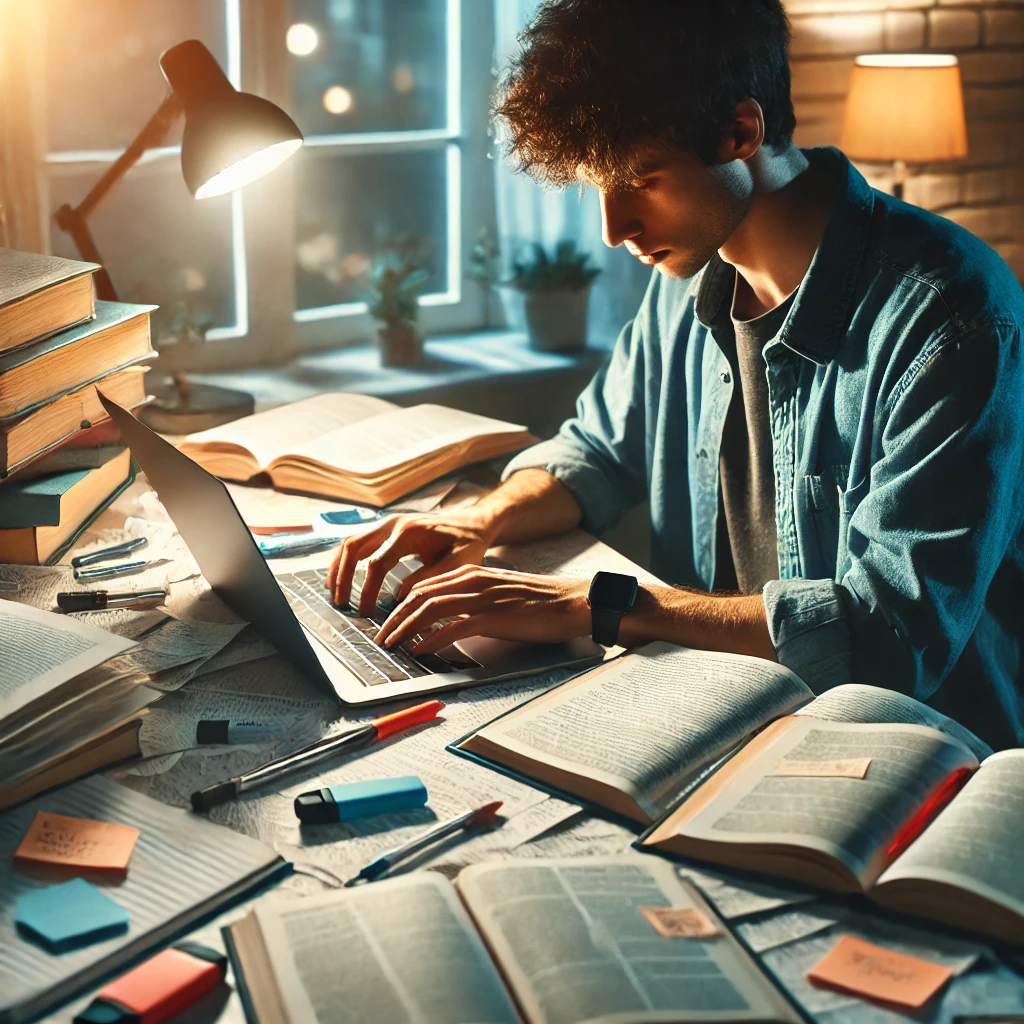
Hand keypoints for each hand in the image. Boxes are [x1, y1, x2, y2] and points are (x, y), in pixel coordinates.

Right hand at [326, 509, 496, 614]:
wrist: (473, 523)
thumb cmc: (468, 544)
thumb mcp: (456, 565)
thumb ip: (428, 579)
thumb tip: (399, 597)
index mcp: (409, 532)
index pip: (377, 563)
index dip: (367, 590)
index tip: (366, 613)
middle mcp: (393, 523)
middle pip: (354, 548)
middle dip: (343, 577)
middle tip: (341, 605)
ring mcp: (388, 523)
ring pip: (351, 542)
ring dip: (339, 567)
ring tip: (334, 593)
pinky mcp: (387, 528)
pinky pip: (358, 541)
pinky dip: (345, 559)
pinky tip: (341, 577)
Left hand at [374, 565, 590, 653]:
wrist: (573, 602)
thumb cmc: (538, 601)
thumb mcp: (498, 593)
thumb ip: (472, 600)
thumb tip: (447, 619)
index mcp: (471, 572)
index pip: (423, 586)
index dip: (400, 605)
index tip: (387, 623)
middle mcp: (472, 580)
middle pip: (419, 596)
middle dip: (394, 618)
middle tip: (380, 637)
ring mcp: (482, 598)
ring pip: (430, 609)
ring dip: (405, 629)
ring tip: (391, 645)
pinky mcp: (494, 617)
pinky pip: (453, 628)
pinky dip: (432, 639)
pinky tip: (420, 650)